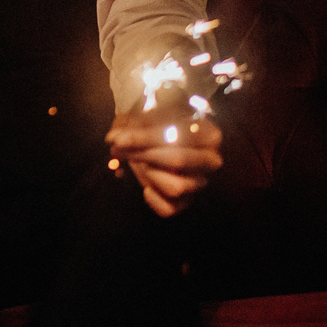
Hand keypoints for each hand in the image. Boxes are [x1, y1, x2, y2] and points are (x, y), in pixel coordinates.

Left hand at [105, 109, 222, 217]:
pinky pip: (170, 209)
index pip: (178, 136)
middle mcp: (211, 160)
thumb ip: (132, 127)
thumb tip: (115, 140)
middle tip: (120, 148)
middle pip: (178, 160)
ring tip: (141, 164)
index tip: (118, 139)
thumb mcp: (147, 117)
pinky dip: (154, 201)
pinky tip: (147, 188)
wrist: (159, 139)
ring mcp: (200, 183)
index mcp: (209, 134)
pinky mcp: (186, 201)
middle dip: (144, 155)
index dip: (145, 138)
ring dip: (151, 175)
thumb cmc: (156, 124)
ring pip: (177, 187)